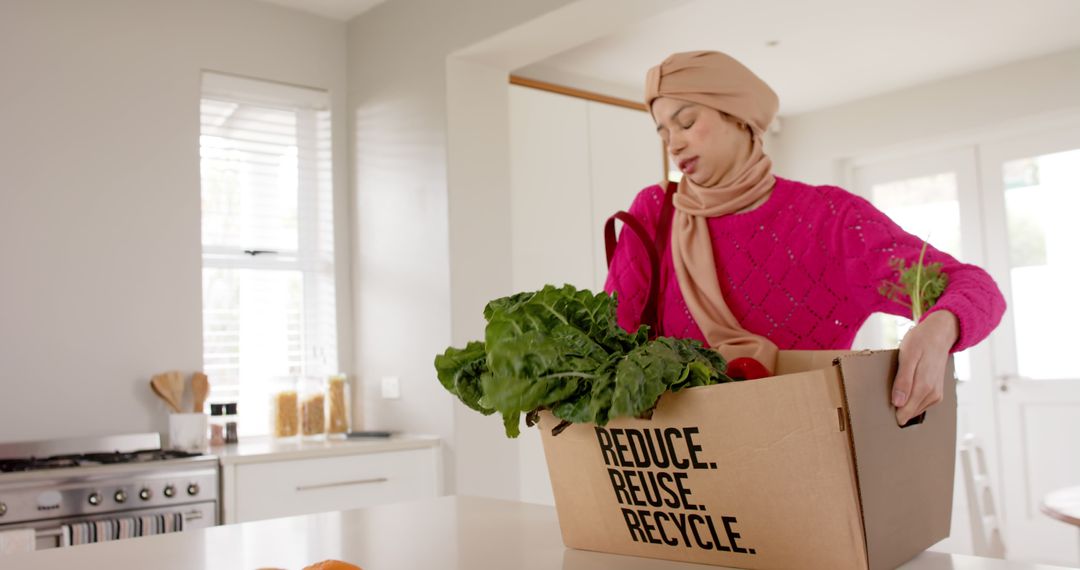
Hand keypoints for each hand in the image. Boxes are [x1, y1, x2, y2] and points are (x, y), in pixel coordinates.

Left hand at [893, 310, 958, 425]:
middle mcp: (932, 394)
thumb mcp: (908, 357)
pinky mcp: (936, 392)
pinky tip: (903, 389)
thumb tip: (897, 403)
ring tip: (894, 390)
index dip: (891, 413)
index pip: (905, 413)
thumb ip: (903, 381)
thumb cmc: (921, 342)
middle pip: (909, 413)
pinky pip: (920, 403)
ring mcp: (936, 394)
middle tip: (883, 397)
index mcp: (924, 387)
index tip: (879, 410)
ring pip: (914, 410)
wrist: (939, 334)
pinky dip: (910, 400)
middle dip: (896, 409)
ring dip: (903, 404)